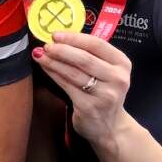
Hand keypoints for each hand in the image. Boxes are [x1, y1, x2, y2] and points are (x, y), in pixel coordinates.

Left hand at [32, 31, 131, 152]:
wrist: (110, 126)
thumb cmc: (103, 92)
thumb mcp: (106, 72)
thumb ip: (89, 55)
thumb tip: (59, 39)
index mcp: (122, 64)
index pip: (97, 44)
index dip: (74, 38)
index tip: (56, 34)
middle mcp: (117, 78)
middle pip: (84, 59)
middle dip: (61, 50)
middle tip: (46, 45)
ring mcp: (104, 94)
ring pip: (73, 73)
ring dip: (53, 62)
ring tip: (40, 54)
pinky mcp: (89, 106)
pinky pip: (67, 86)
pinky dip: (53, 74)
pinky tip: (45, 67)